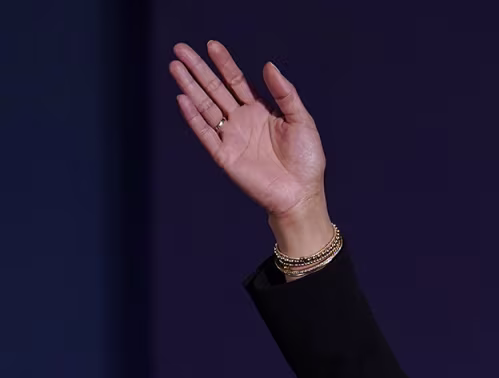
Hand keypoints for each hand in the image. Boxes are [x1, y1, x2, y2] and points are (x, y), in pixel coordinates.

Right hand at [170, 41, 327, 225]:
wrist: (301, 194)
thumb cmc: (306, 160)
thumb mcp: (301, 120)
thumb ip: (285, 94)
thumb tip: (268, 65)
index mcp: (260, 111)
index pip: (237, 82)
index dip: (224, 63)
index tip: (212, 45)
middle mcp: (242, 122)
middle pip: (215, 90)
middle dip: (199, 69)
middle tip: (180, 49)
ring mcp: (232, 138)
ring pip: (206, 107)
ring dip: (190, 87)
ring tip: (175, 67)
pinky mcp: (225, 156)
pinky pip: (206, 134)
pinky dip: (193, 117)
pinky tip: (183, 98)